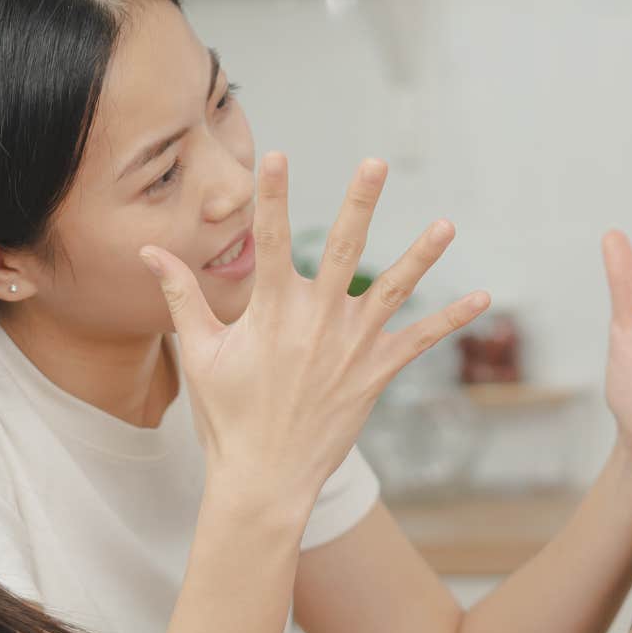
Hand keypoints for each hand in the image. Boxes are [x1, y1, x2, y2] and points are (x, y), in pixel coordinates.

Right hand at [140, 153, 489, 498]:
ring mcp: (352, 347)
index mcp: (271, 311)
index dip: (271, 196)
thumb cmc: (227, 416)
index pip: (269, 240)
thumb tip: (148, 250)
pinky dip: (452, 320)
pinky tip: (483, 298)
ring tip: (447, 224)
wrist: (265, 477)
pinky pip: (421, 341)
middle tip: (376, 163)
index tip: (277, 155)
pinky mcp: (377, 373)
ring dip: (422, 256)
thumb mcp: (200, 353)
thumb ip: (181, 295)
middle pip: (342, 249)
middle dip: (359, 203)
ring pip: (393, 290)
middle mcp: (317, 322)